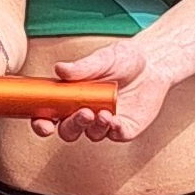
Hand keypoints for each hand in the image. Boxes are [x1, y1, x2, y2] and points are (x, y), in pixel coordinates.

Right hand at [41, 41, 170, 141]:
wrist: (153, 63)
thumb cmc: (124, 58)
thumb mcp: (103, 58)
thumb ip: (82, 67)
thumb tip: (60, 69)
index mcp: (71, 97)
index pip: (49, 115)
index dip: (41, 123)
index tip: (43, 123)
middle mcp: (85, 113)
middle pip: (69, 131)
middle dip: (72, 126)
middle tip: (84, 113)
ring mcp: (105, 123)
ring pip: (92, 135)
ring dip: (95, 127)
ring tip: (104, 113)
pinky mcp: (126, 128)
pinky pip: (117, 136)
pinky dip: (114, 131)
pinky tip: (115, 120)